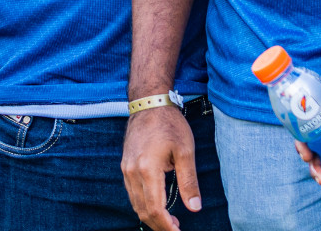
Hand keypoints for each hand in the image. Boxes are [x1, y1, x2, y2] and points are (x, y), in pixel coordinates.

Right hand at [121, 105, 201, 230]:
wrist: (149, 103)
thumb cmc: (169, 124)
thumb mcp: (185, 151)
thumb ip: (189, 181)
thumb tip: (195, 207)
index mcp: (147, 170)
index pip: (155, 209)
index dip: (166, 226)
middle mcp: (132, 172)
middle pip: (142, 211)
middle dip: (159, 225)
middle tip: (176, 229)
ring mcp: (126, 169)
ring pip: (135, 204)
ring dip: (151, 217)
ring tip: (170, 221)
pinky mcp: (125, 165)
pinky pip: (132, 193)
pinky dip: (143, 205)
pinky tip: (157, 205)